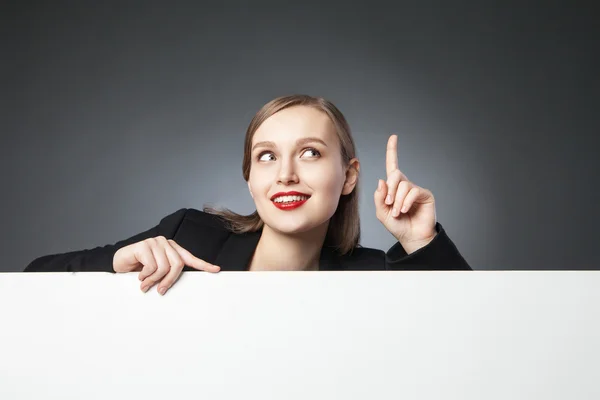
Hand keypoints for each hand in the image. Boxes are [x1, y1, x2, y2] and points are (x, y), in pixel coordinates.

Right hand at [113, 236, 219, 294]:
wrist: (119, 263)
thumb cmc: (139, 269)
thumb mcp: (156, 272)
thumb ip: (167, 274)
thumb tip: (174, 286)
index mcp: (172, 250)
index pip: (190, 258)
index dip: (203, 264)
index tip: (216, 270)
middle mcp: (166, 244)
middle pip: (178, 265)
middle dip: (169, 280)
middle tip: (160, 290)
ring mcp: (155, 242)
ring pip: (164, 267)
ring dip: (153, 280)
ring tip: (145, 284)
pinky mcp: (144, 245)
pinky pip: (151, 266)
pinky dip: (145, 276)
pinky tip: (138, 276)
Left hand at [374, 134, 436, 252]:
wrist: (412, 238)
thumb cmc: (397, 226)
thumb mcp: (381, 212)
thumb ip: (379, 197)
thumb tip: (381, 181)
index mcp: (393, 187)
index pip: (392, 165)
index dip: (392, 151)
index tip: (393, 137)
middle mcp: (405, 185)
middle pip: (395, 174)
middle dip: (390, 189)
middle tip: (389, 204)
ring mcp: (416, 189)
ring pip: (403, 185)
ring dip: (397, 200)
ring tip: (398, 212)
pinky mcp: (425, 194)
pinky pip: (413, 191)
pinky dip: (406, 202)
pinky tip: (405, 210)